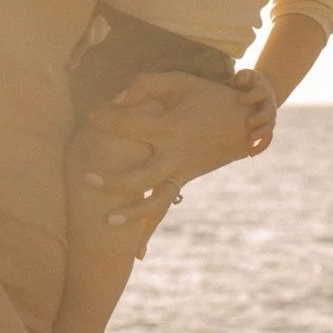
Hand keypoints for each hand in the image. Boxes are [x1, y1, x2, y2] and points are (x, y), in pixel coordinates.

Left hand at [80, 71, 254, 230]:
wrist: (247, 121)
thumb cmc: (208, 96)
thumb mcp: (179, 80)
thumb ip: (144, 84)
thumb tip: (116, 100)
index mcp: (171, 129)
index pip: (126, 126)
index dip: (103, 119)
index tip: (92, 115)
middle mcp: (176, 156)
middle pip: (139, 177)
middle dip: (110, 181)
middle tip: (85, 178)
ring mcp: (182, 173)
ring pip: (156, 202)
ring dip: (132, 214)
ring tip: (107, 220)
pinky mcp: (185, 180)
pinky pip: (165, 207)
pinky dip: (150, 228)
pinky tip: (138, 252)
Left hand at [232, 70, 280, 154]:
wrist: (262, 90)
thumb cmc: (248, 82)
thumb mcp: (246, 75)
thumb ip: (242, 76)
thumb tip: (237, 81)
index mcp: (263, 90)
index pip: (261, 93)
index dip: (252, 97)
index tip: (240, 100)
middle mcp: (269, 105)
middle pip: (268, 113)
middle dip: (258, 119)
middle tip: (247, 123)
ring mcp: (270, 118)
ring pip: (268, 128)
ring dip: (259, 135)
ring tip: (248, 141)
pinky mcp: (267, 127)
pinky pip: (267, 139)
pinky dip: (260, 147)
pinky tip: (250, 153)